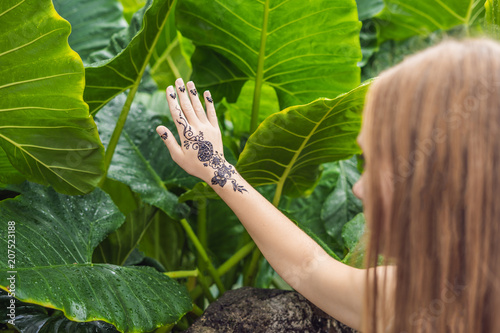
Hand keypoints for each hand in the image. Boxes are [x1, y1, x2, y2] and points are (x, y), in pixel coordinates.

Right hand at [156, 78, 246, 192]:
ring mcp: (207, 127)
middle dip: (182, 92)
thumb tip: (159, 127)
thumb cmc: (194, 165)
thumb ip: (169, 141)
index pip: (177, 113)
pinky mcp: (216, 129)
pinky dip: (209, 102)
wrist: (215, 170)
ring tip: (189, 82)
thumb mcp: (178, 157)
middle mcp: (197, 127)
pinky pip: (212, 113)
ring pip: (199, 107)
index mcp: (186, 134)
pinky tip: (206, 93)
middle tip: (178, 80)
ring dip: (193, 94)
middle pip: (187, 107)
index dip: (172, 100)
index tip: (169, 89)